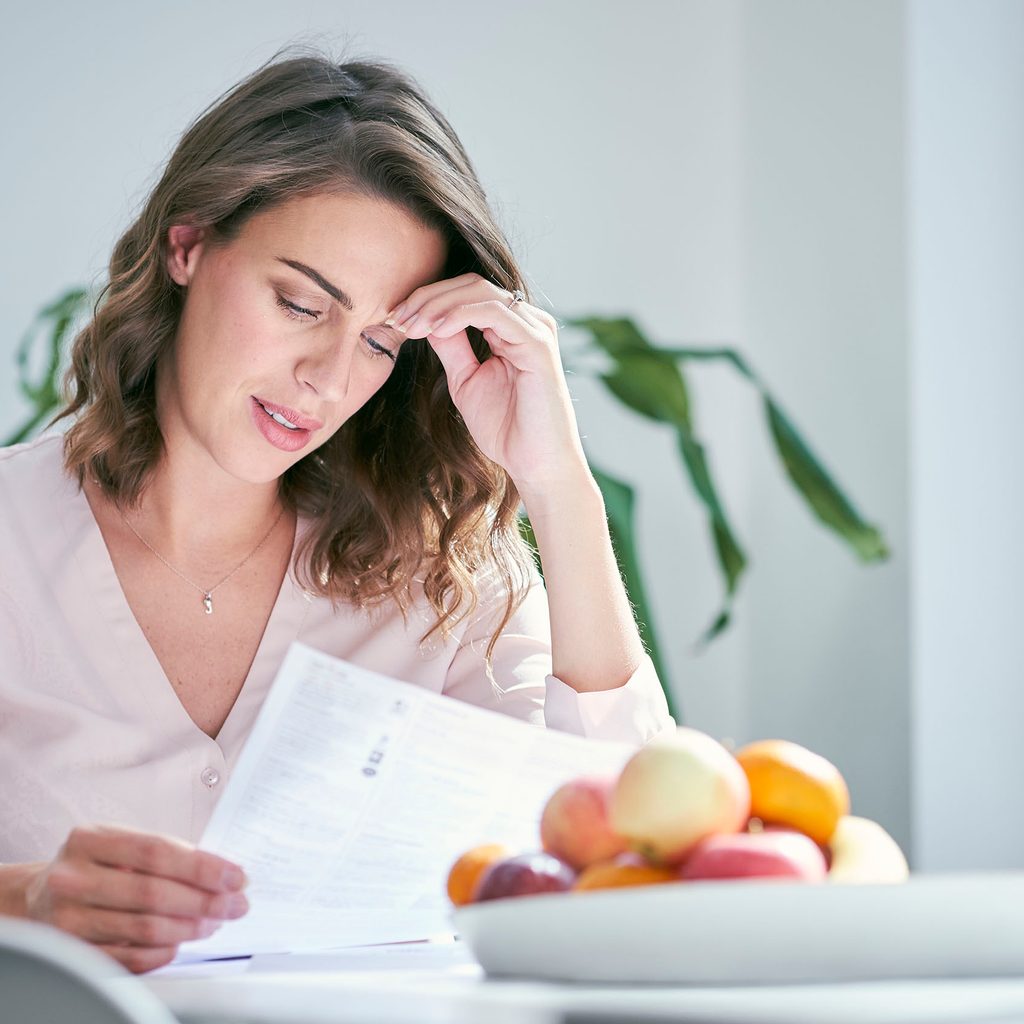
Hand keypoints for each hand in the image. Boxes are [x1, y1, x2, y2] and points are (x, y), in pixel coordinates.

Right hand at [20, 824, 248, 973]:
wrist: (40, 895)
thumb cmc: (94, 865)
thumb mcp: (120, 843)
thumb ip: (166, 853)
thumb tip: (221, 873)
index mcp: (89, 840)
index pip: (156, 851)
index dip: (202, 866)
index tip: (235, 876)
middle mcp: (73, 878)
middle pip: (152, 893)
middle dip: (204, 900)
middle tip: (235, 904)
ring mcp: (67, 918)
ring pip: (143, 928)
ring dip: (189, 928)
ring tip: (214, 922)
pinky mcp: (71, 953)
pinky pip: (128, 958)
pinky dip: (162, 953)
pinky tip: (181, 943)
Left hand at [388, 273, 589, 496]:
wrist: (535, 464)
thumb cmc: (506, 429)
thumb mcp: (466, 380)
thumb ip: (451, 348)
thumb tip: (425, 321)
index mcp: (513, 328)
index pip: (467, 292)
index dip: (427, 299)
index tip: (395, 319)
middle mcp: (528, 321)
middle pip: (471, 284)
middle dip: (427, 297)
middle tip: (396, 317)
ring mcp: (535, 329)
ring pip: (480, 292)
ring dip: (438, 305)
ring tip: (411, 324)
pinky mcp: (538, 344)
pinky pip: (494, 313)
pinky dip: (460, 315)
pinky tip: (436, 328)